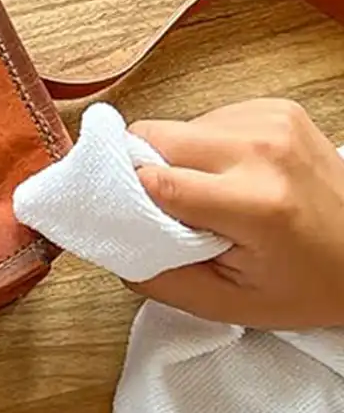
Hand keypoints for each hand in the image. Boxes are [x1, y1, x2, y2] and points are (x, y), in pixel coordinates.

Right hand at [127, 98, 343, 328]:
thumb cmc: (307, 284)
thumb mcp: (228, 305)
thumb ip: (158, 276)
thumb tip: (106, 240)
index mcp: (255, 203)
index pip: (151, 178)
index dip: (122, 195)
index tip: (115, 215)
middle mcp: (263, 150)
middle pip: (155, 138)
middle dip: (141, 171)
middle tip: (158, 209)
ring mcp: (272, 121)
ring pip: (175, 127)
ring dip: (173, 160)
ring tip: (204, 196)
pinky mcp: (275, 107)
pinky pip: (205, 120)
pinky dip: (202, 149)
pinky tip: (228, 177)